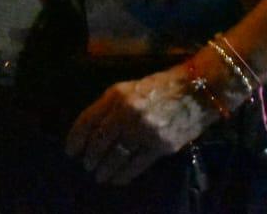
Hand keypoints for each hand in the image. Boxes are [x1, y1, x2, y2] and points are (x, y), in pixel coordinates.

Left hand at [64, 66, 213, 185]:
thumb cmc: (160, 87)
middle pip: (100, 141)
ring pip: (116, 156)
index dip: (76, 138)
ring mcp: (143, 131)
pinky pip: (136, 165)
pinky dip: (124, 174)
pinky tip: (117, 179)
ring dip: (104, 169)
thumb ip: (110, 106)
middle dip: (90, 157)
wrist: (196, 91)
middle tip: (86, 165)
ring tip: (99, 176)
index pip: (88, 120)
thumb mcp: (129, 88)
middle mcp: (127, 113)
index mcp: (116, 95)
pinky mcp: (160, 146)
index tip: (70, 151)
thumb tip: (92, 130)